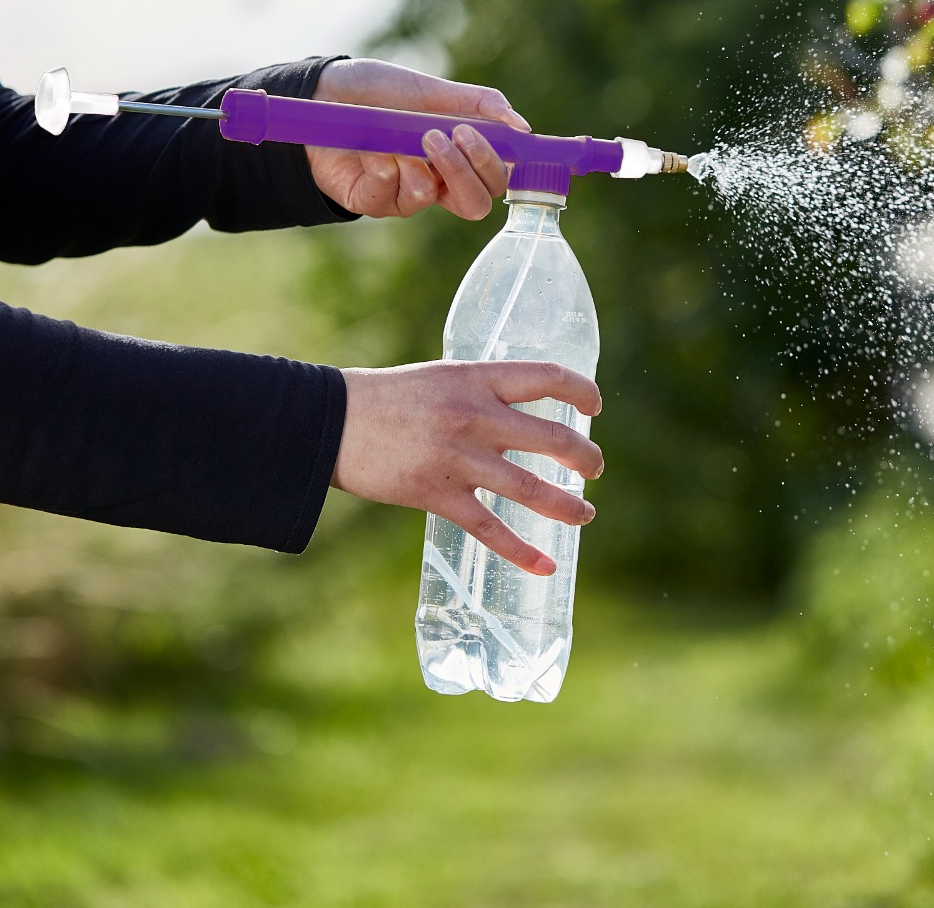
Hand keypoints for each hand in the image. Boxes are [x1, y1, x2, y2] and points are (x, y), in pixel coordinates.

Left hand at [308, 57, 530, 219]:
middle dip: (467, 170)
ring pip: (431, 199)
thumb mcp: (431, 90)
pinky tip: (372, 147)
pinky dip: (384, 165)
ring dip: (422, 163)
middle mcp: (436, 181)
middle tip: (451, 135)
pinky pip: (390, 194)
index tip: (488, 136)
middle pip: (476, 204)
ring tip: (408, 135)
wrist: (320, 94)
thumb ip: (478, 105)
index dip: (496, 166)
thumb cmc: (377, 91)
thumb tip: (522, 128)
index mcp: (458, 157)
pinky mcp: (372, 202)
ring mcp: (403, 194)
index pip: (495, 179)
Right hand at [333, 361, 603, 574]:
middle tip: (595, 469)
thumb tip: (522, 411)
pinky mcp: (437, 495)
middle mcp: (474, 416)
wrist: (330, 422)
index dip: (581, 391)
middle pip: (552, 438)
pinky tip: (545, 565)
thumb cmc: (387, 398)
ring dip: (567, 505)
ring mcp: (457, 458)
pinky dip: (521, 551)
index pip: (547, 377)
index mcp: (476, 379)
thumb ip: (481, 393)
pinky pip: (490, 528)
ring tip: (586, 515)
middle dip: (584, 456)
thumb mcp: (442, 378)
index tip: (595, 407)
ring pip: (530, 488)